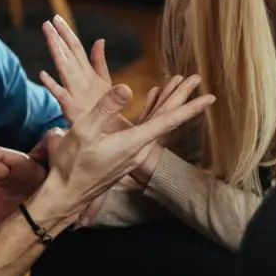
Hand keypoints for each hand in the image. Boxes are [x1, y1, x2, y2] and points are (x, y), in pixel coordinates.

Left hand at [38, 15, 113, 127]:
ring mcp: (77, 92)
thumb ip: (99, 60)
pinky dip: (52, 84)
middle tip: (48, 22)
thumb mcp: (104, 81)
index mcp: (90, 72)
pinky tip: (42, 74)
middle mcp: (83, 79)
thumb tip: (99, 39)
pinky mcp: (71, 108)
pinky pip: (60, 95)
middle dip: (59, 37)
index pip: (77, 48)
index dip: (66, 32)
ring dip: (57, 52)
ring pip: (65, 68)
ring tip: (49, 37)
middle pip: (70, 55)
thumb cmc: (105, 106)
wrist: (110, 133)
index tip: (56, 18)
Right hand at [70, 75, 201, 225]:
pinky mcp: (126, 158)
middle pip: (166, 120)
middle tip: (197, 80)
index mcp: (132, 143)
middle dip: (183, 98)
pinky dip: (153, 115)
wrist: (65, 195)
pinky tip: (152, 106)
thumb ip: (105, 109)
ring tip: (178, 87)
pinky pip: (146, 132)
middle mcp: (139, 150)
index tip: (209, 97)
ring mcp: (133, 156)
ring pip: (157, 126)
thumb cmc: (71, 165)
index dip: (189, 108)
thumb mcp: (83, 132)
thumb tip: (126, 87)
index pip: (167, 121)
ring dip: (169, 105)